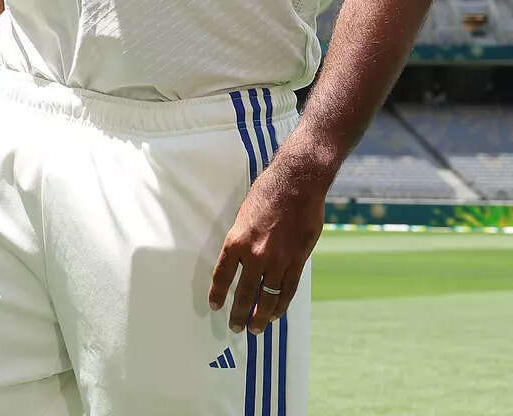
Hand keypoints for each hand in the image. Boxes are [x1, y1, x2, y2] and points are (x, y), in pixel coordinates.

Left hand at [208, 148, 329, 333]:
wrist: (296, 184)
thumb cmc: (266, 194)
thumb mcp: (243, 216)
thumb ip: (242, 240)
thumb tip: (241, 260)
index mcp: (236, 241)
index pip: (222, 275)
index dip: (218, 293)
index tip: (214, 307)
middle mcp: (255, 254)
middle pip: (245, 293)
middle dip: (239, 313)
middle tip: (235, 327)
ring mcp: (278, 260)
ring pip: (268, 297)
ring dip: (261, 316)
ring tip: (256, 328)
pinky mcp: (297, 261)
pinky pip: (287, 290)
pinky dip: (281, 304)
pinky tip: (275, 314)